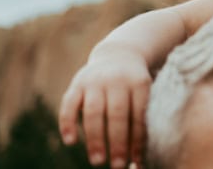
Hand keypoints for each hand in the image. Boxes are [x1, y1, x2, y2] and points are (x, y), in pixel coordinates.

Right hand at [59, 44, 151, 167]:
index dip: (137, 139)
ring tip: (98, 161)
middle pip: (117, 114)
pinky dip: (67, 123)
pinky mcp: (77, 82)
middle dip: (117, 142)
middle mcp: (117, 79)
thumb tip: (139, 163)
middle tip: (117, 166)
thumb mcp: (144, 95)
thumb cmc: (134, 86)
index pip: (139, 114)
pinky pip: (69, 104)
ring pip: (94, 111)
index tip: (135, 161)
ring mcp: (95, 80)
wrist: (119, 54)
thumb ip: (142, 124)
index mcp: (139, 83)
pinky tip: (70, 142)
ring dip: (94, 138)